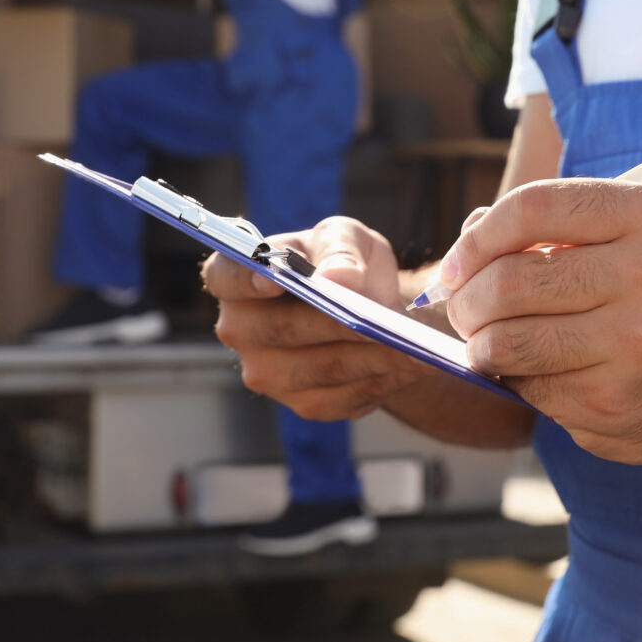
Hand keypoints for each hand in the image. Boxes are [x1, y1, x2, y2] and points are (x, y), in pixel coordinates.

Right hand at [204, 217, 435, 419]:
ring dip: (372, 359)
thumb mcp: (346, 237)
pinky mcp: (304, 403)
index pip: (225, 277)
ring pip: (323, 369)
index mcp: (234, 277)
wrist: (366, 303)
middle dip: (340, 325)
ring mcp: (267, 374)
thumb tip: (338, 279)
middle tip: (385, 321)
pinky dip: (382, 380)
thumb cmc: (343, 261)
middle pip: (284, 330)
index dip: (245, 281)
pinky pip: (344, 397)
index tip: (272, 281)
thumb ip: (340, 250)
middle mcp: (239, 329)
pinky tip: (412, 365)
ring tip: (416, 347)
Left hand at [436, 180, 641, 469]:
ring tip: (485, 342)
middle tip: (463, 311)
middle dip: (467, 299)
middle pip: (511, 279)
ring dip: (479, 343)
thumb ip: (538, 228)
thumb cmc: (641, 298)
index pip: (533, 207)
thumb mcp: (611, 241)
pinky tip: (535, 372)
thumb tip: (467, 237)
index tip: (456, 264)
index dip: (478, 238)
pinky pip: (526, 384)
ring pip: (507, 339)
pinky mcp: (613, 399)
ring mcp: (634, 341)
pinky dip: (514, 379)